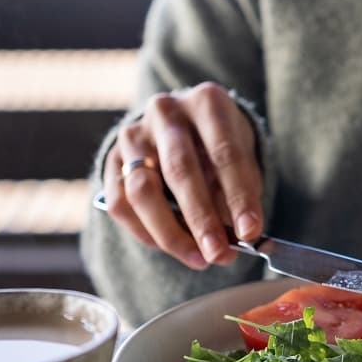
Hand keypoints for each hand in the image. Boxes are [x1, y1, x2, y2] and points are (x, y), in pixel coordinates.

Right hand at [103, 82, 263, 268]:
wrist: (184, 124)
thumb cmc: (220, 145)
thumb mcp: (242, 156)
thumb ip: (241, 190)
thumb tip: (240, 235)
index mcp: (207, 103)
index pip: (224, 153)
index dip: (239, 197)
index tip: (251, 232)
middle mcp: (166, 112)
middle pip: (180, 170)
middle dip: (202, 220)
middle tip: (219, 254)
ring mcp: (133, 134)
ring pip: (142, 191)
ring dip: (171, 233)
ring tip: (199, 258)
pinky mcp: (110, 159)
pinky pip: (120, 204)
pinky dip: (146, 233)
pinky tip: (172, 248)